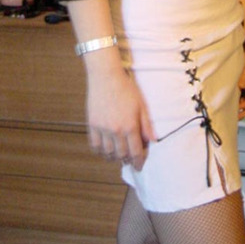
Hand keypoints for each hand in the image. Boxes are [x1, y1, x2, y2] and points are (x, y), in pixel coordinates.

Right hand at [84, 53, 154, 169]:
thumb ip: (146, 125)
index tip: (139, 166)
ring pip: (108, 153)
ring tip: (118, 156)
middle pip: (122, 154)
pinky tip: (106, 150)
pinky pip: (95, 146)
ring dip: (114, 158)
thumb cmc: (126, 88)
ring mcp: (102, 128)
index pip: (136, 151)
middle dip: (127, 160)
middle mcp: (116, 130)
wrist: (106, 76)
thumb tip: (153, 141)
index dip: (138, 162)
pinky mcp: (92, 125)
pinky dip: (100, 152)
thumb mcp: (141, 105)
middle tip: (130, 160)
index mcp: (130, 126)